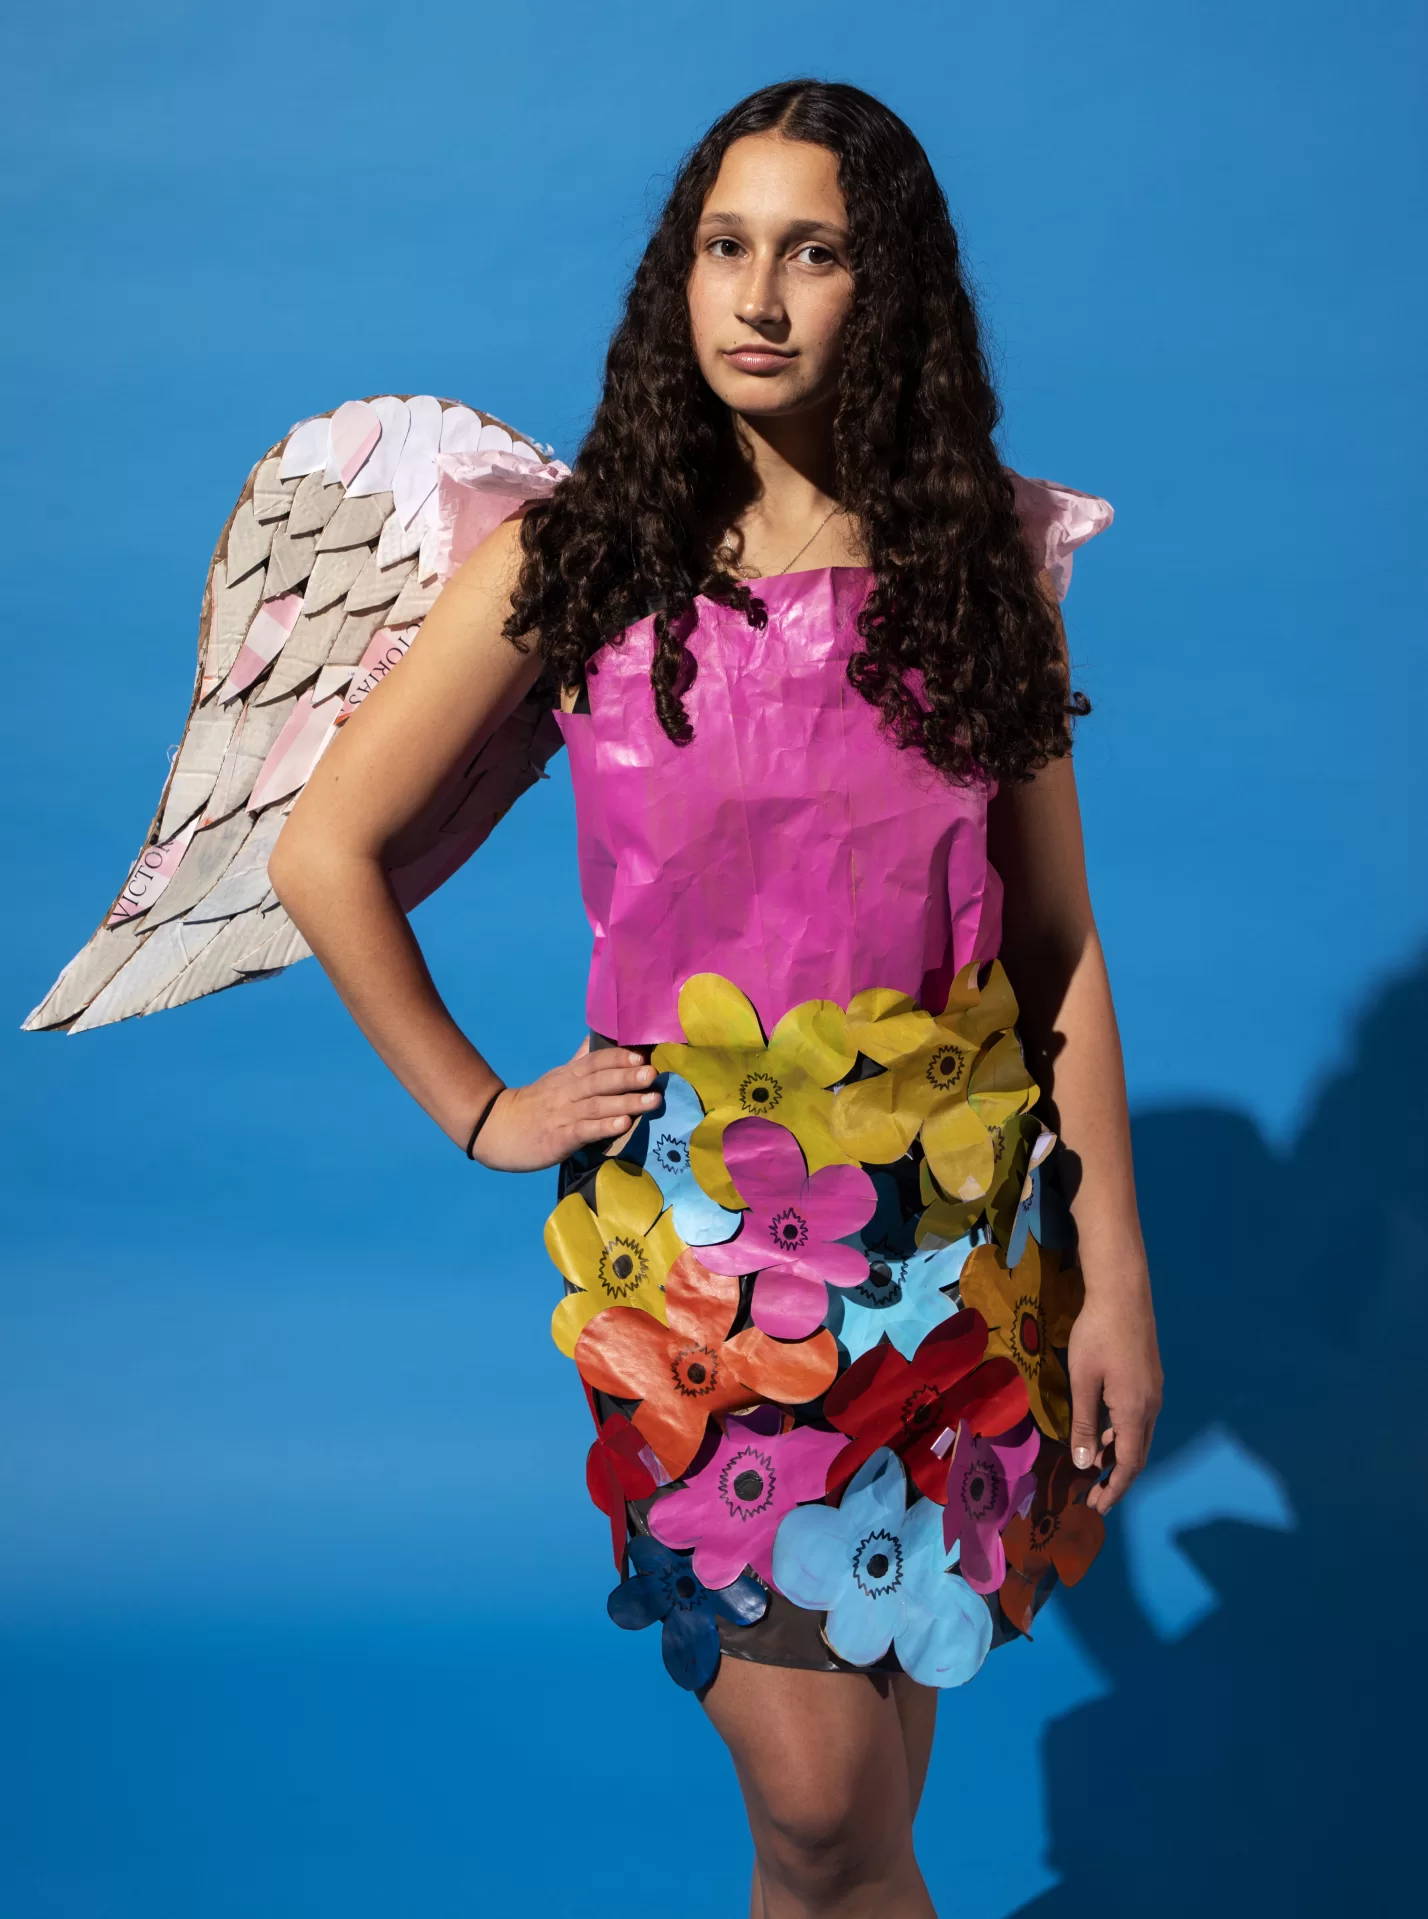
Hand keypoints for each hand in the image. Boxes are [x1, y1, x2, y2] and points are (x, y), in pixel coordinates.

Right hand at [470, 1043, 660, 1171]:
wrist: (495, 1128)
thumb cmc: (534, 1104)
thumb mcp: (557, 1077)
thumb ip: (580, 1060)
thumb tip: (598, 1038)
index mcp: (569, 1076)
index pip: (596, 1061)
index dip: (619, 1057)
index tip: (643, 1055)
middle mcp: (568, 1092)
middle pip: (600, 1080)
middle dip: (628, 1076)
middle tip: (653, 1074)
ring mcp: (563, 1115)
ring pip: (598, 1105)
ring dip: (626, 1102)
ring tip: (652, 1100)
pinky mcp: (558, 1138)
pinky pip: (584, 1131)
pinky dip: (604, 1128)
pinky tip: (623, 1125)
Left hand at [1067, 1280, 1162, 1514]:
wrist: (1123, 1294)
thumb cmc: (1098, 1336)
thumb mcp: (1083, 1381)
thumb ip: (1085, 1424)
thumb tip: (1084, 1465)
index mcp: (1135, 1412)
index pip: (1128, 1465)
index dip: (1114, 1489)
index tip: (1097, 1507)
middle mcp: (1151, 1407)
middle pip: (1138, 1455)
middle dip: (1117, 1478)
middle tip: (1095, 1496)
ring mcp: (1153, 1392)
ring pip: (1138, 1437)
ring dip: (1118, 1456)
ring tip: (1094, 1467)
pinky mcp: (1149, 1380)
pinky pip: (1138, 1420)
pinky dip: (1122, 1435)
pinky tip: (1104, 1432)